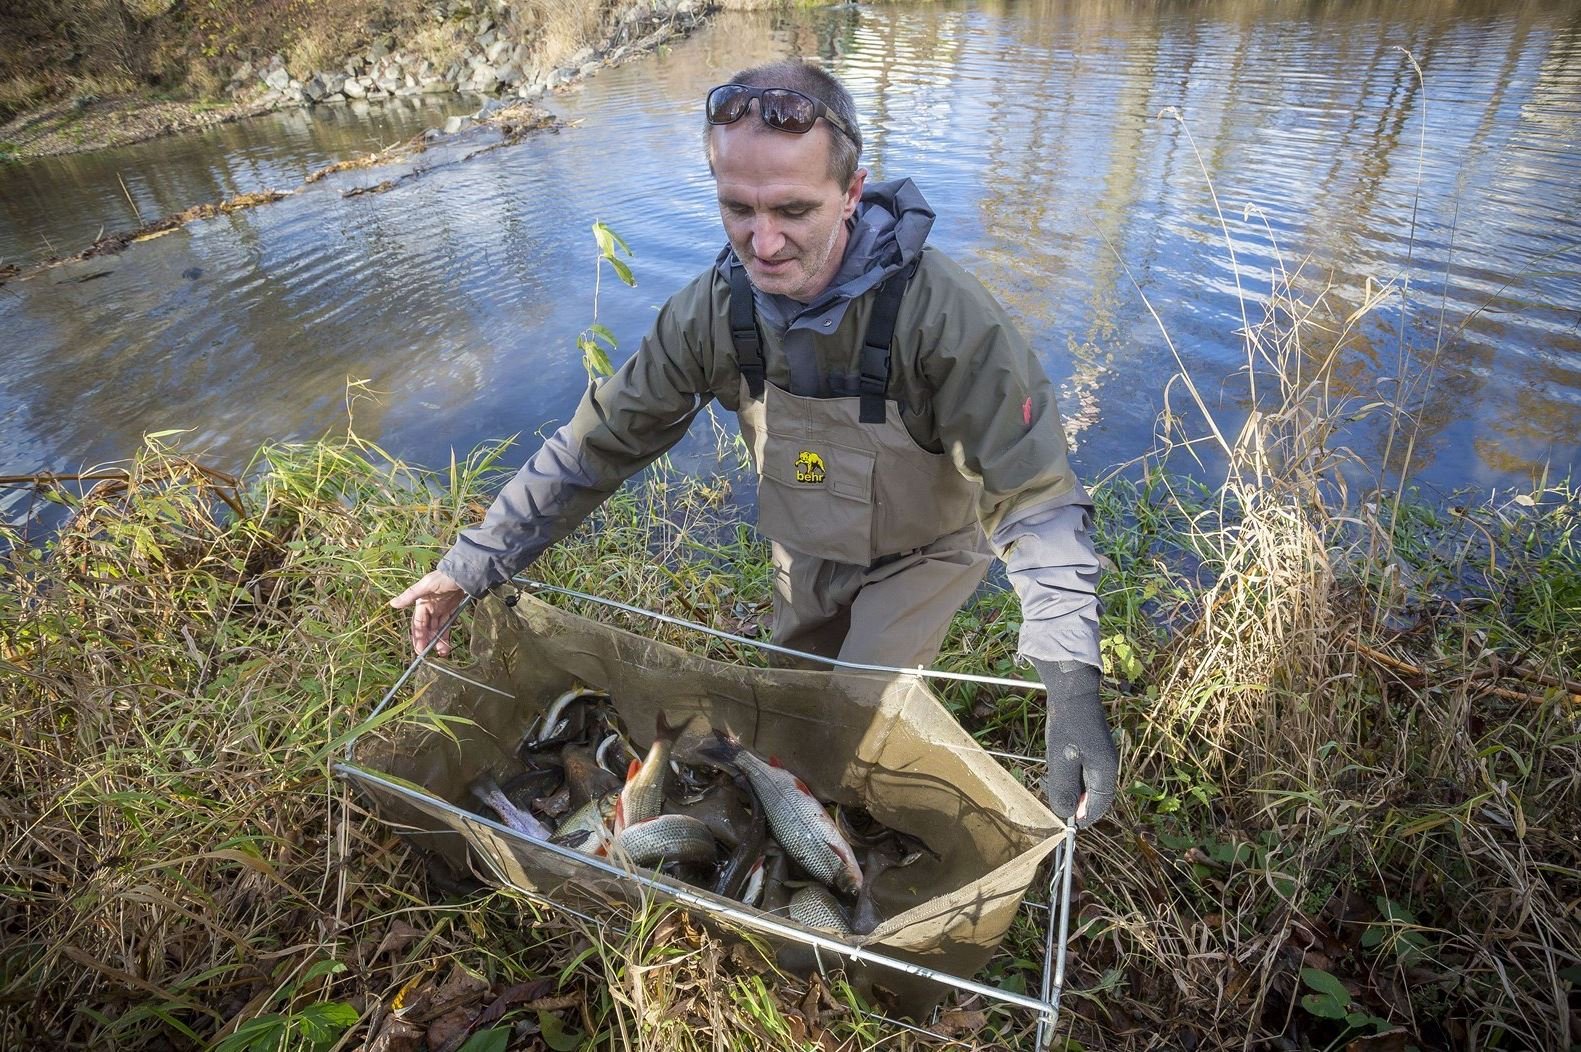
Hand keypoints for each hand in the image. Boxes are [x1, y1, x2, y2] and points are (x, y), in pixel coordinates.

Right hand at [389, 570, 466, 656]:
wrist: (463, 572)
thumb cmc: (443, 577)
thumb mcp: (425, 586)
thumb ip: (410, 596)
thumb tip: (392, 604)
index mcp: (421, 603)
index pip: (418, 624)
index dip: (418, 636)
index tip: (419, 649)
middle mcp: (429, 608)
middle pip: (427, 628)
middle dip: (428, 641)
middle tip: (430, 654)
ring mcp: (440, 609)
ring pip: (437, 628)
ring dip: (438, 640)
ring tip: (442, 652)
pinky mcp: (450, 610)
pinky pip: (446, 625)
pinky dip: (446, 635)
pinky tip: (447, 645)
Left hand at [1032, 659, 1117, 828]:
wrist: (1072, 690)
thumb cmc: (1067, 725)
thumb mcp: (1061, 761)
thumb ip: (1063, 789)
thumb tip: (1066, 813)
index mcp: (1106, 770)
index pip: (1100, 804)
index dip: (1087, 816)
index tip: (1072, 825)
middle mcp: (1108, 764)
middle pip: (1095, 794)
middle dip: (1076, 801)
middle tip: (1055, 797)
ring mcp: (1102, 754)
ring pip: (1088, 781)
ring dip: (1072, 786)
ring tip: (1052, 780)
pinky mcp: (1093, 745)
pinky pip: (1085, 769)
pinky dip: (1072, 773)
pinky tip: (1057, 766)